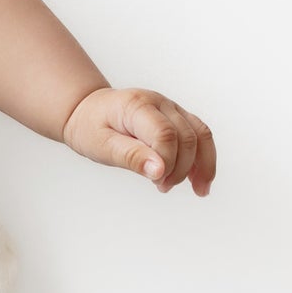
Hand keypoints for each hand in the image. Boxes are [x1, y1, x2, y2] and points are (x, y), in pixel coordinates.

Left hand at [61, 86, 213, 195]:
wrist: (87, 111)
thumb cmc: (91, 128)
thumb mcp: (101, 146)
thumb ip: (130, 157)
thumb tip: (159, 171)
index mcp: (137, 106)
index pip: (165, 133)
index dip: (167, 161)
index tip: (157, 181)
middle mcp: (159, 102)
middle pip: (186, 136)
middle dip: (181, 168)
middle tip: (162, 187)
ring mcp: (171, 108)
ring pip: (200, 134)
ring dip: (202, 165)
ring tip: (198, 190)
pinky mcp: (177, 117)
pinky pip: (199, 135)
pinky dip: (204, 158)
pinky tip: (200, 180)